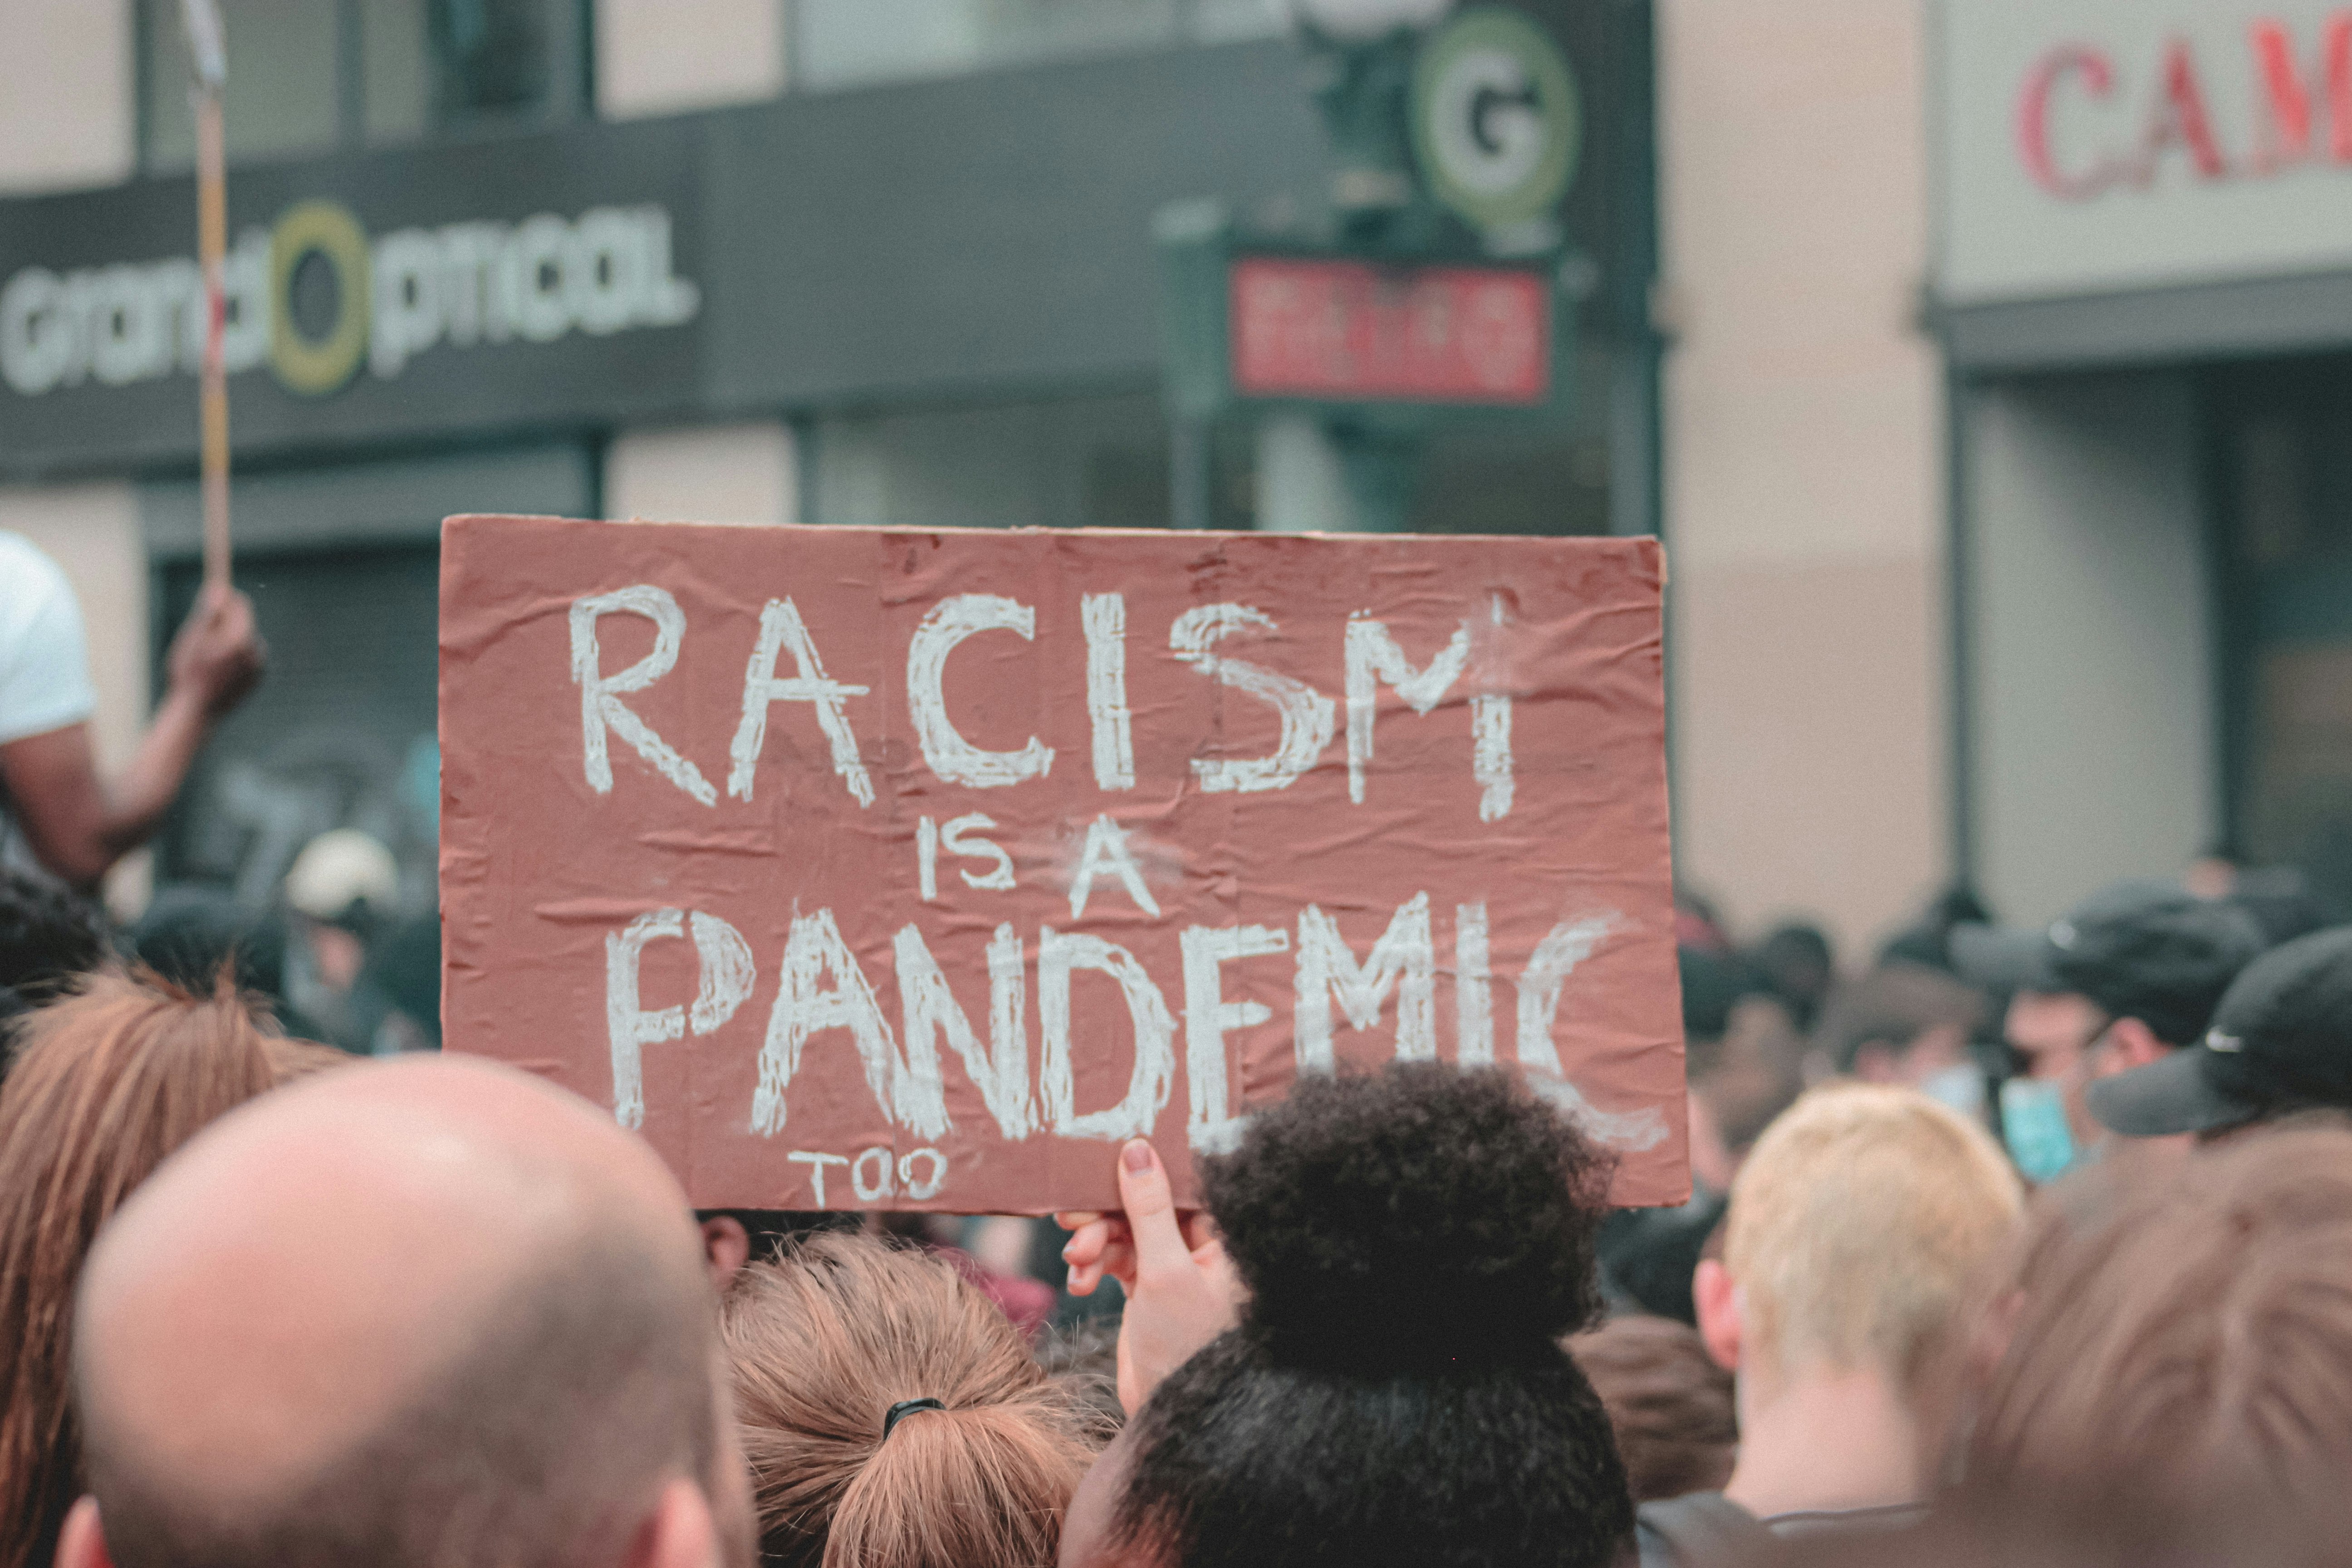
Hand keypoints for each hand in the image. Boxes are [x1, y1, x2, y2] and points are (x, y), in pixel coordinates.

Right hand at [165, 582, 264, 717]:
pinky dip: (235, 657)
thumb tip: (219, 589)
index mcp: (241, 638)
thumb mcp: (192, 639)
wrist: (196, 711)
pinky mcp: (258, 678)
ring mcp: (259, 665)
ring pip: (245, 640)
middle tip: (205, 628)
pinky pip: (247, 657)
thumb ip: (208, 613)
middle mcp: (256, 650)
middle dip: (226, 620)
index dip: (226, 598)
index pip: (241, 605)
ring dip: (230, 640)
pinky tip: (218, 669)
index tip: (214, 596)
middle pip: (244, 622)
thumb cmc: (188, 673)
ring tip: (208, 655)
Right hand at [1060, 1140, 1241, 1415]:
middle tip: (1071, 1216)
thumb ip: (1149, 1208)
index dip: (1146, 1165)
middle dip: (1106, 1212)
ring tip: (1077, 1261)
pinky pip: (1114, 1259)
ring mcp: (1172, 1265)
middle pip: (1146, 1203)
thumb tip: (1137, 1147)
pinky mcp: (1147, 1286)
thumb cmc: (1185, 1346)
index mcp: (1221, 1235)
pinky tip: (1080, 1285)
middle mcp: (1200, 1245)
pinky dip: (1093, 1267)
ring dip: (1094, 1242)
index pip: (1182, 1181)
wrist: (1172, 1415)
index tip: (1105, 1153)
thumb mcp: (1164, 1270)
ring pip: (1124, 1231)